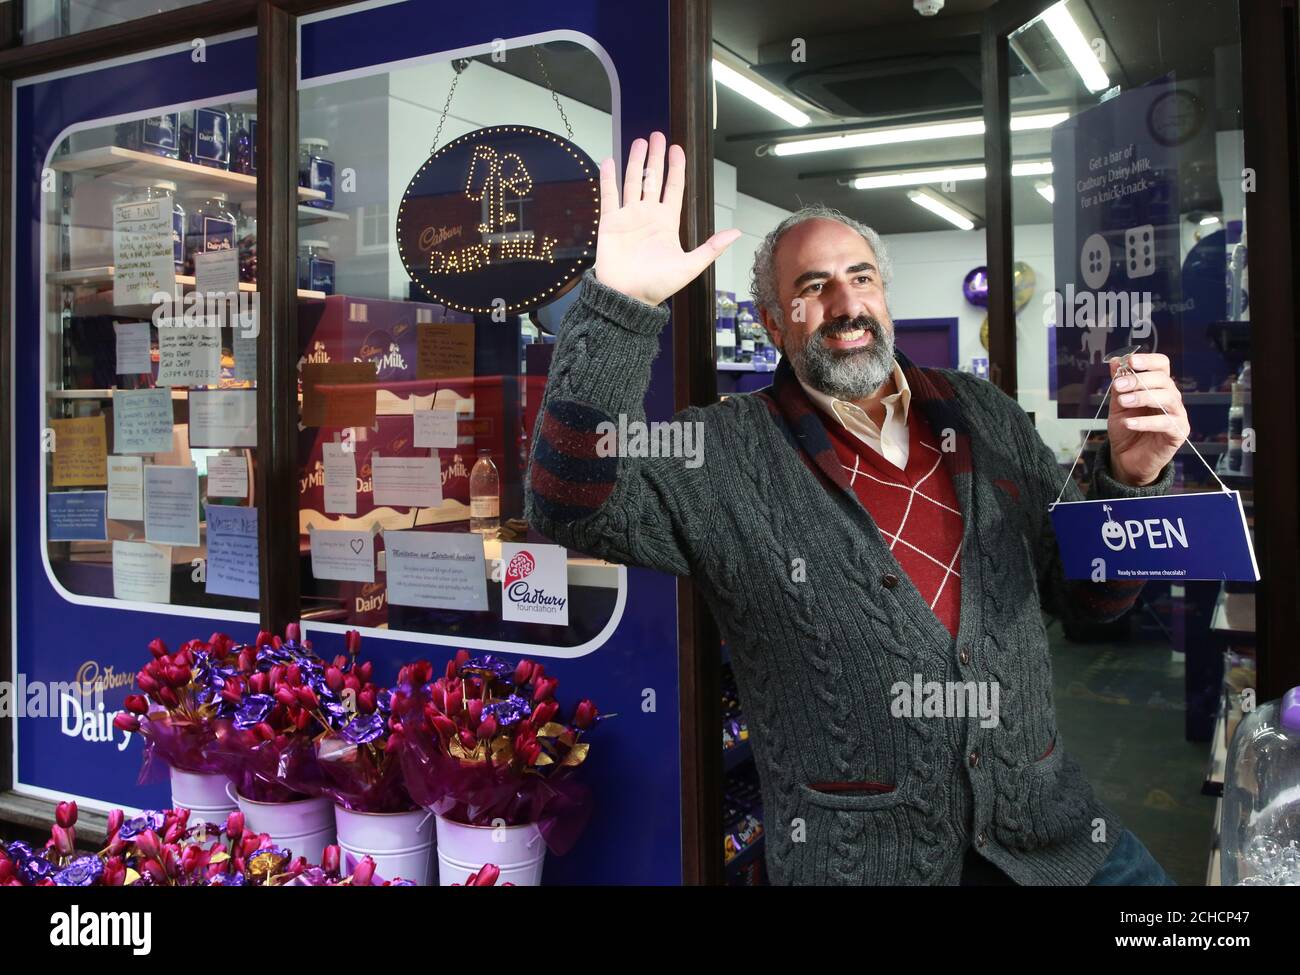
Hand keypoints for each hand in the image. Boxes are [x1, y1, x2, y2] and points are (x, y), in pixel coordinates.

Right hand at [594, 132, 740, 305]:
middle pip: (652, 179)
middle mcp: (648, 215)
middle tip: (657, 135)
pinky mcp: (609, 223)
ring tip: (638, 142)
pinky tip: (610, 161)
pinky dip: (609, 179)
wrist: (626, 298)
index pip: (674, 187)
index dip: (676, 168)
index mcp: (667, 223)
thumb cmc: (657, 286)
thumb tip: (737, 233)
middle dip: (655, 157)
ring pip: (632, 182)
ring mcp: (628, 217)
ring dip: (635, 162)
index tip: (676, 148)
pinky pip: (609, 196)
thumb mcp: (690, 266)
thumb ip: (712, 248)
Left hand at [1106, 353, 1189, 486]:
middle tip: (1118, 386)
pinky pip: (1165, 423)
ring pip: (1167, 398)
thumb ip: (1119, 384)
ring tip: (1123, 402)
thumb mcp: (1118, 404)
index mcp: (1157, 386)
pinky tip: (1129, 423)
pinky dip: (1145, 422)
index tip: (1129, 361)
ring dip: (1143, 397)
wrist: (1126, 457)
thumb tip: (1115, 361)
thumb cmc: (1126, 428)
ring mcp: (1177, 414)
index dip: (1148, 360)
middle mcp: (1171, 397)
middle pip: (1163, 379)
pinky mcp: (1178, 432)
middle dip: (1138, 380)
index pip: (1161, 365)